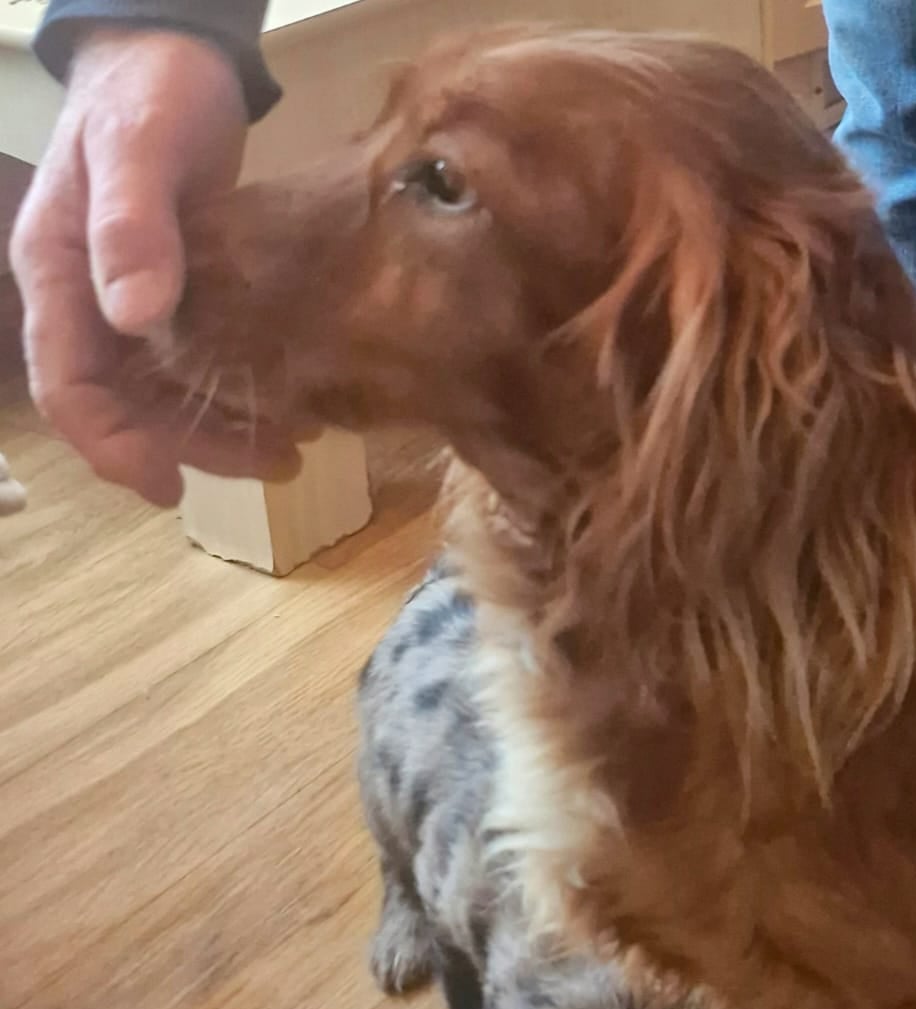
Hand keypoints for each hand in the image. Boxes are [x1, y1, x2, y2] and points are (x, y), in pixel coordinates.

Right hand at [9, 28, 295, 504]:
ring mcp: (131, 300)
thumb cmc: (148, 92)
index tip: (168, 486)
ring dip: (224, 429)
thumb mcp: (138, 149)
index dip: (113, 445)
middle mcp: (89, 299)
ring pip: (166, 395)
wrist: (175, 54)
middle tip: (277, 464)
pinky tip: (294, 405)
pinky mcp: (179, 296)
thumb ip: (132, 226)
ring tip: (296, 446)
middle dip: (192, 447)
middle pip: (126, 406)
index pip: (69, 387)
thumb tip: (134, 315)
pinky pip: (198, 366)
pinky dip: (239, 393)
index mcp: (58, 273)